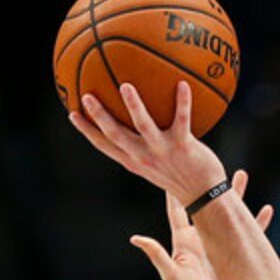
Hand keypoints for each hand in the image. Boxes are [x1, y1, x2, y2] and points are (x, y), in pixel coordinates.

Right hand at [69, 80, 226, 207]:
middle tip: (86, 96)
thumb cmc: (181, 176)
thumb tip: (134, 121)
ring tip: (126, 86)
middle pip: (116, 135)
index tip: (72, 113)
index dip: (87, 131)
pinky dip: (183, 102)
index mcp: (135, 161)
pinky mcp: (184, 147)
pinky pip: (182, 120)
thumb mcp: (156, 164)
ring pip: (144, 127)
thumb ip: (143, 145)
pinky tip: (183, 83)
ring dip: (134, 107)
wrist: (207, 196)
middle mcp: (145, 156)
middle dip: (99, 117)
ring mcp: (164, 151)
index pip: (105, 146)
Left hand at [130, 171, 273, 279]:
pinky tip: (267, 209)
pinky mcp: (236, 257)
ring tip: (241, 174)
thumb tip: (136, 239)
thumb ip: (157, 255)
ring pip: (229, 213)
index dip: (175, 189)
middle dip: (208, 182)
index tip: (172, 165)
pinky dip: (258, 223)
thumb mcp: (172, 276)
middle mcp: (203, 239)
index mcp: (185, 241)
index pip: (178, 209)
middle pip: (205, 203)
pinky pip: (250, 236)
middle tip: (210, 161)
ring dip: (235, 195)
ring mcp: (220, 247)